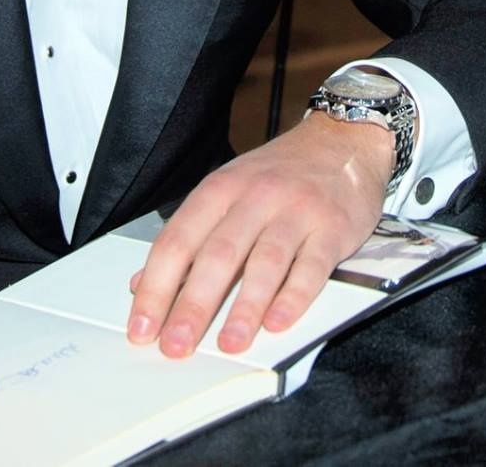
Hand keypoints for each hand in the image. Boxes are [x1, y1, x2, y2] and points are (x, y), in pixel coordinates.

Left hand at [126, 113, 390, 358]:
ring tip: (229, 343)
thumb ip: (189, 237)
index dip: (156, 287)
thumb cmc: (281, 173)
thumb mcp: (228, 191)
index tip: (141, 327)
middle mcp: (256, 197)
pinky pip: (312, 266)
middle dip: (193, 305)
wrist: (344, 140)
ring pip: (265, 261)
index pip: (178, 241)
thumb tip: (142, 284)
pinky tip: (278, 322)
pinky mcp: (332, 227)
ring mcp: (296, 211)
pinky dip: (294, 296)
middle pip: (218, 254)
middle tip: (177, 345)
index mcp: (221, 189)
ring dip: (244, 307)